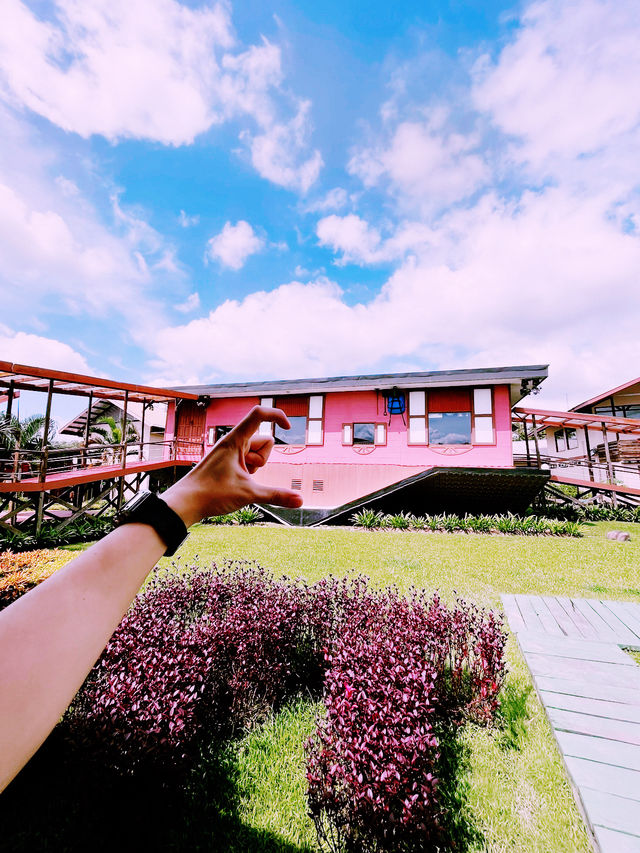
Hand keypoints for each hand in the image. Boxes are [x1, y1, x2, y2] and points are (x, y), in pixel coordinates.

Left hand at [162, 406, 302, 525]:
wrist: (184, 503)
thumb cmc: (211, 494)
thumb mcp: (249, 494)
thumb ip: (276, 496)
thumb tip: (301, 501)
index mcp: (235, 440)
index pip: (259, 414)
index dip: (277, 415)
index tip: (289, 428)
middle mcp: (232, 442)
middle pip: (264, 441)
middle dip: (263, 458)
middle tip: (247, 473)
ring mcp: (230, 453)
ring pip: (257, 453)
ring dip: (255, 467)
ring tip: (239, 480)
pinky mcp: (227, 462)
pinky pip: (248, 462)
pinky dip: (248, 472)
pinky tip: (235, 484)